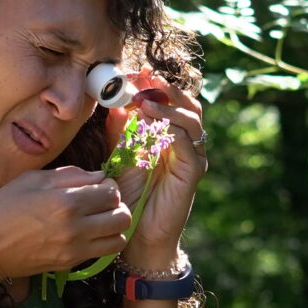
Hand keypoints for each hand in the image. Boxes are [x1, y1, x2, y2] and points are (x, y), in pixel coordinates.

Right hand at [0, 167, 132, 283]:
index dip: (108, 186)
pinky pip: (102, 253)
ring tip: (97, 221)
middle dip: (116, 206)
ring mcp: (75, 249)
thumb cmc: (1, 208)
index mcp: (66, 201)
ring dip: (113, 227)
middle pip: (122, 217)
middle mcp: (76, 227)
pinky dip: (102, 242)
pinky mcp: (70, 263)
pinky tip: (85, 234)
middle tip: (100, 203)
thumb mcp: (31, 179)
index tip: (96, 186)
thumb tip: (98, 175)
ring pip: (119, 239)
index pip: (112, 193)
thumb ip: (69, 175)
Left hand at [122, 80, 206, 272]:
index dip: (157, 85)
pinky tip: (154, 126)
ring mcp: (191, 158)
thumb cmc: (131, 198)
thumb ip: (120, 131)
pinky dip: (173, 131)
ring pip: (192, 120)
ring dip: (169, 107)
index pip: (172, 101)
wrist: (138, 235)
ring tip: (145, 102)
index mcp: (170, 136)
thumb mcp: (121, 157)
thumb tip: (114, 102)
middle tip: (145, 80)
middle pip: (188, 104)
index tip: (137, 72)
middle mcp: (186, 144)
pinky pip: (188, 145)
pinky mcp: (192, 174)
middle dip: (167, 89)